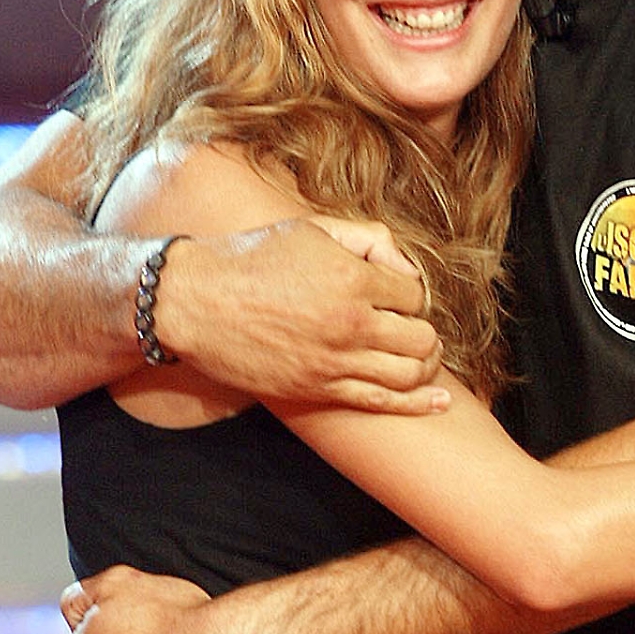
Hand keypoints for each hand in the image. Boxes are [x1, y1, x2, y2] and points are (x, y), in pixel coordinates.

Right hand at [157, 216, 445, 412]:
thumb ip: (368, 239)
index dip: (410, 292)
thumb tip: (404, 267)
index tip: (395, 293)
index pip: (415, 293)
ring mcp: (335, 362)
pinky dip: (418, 404)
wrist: (195, 302)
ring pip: (410, 373)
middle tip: (410, 325)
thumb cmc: (252, 258)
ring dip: (425, 365)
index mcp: (352, 278)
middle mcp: (350, 324)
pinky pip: (382, 402)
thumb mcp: (312, 229)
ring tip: (423, 357)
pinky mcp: (319, 389)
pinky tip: (439, 404)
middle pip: (422, 337)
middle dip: (423, 330)